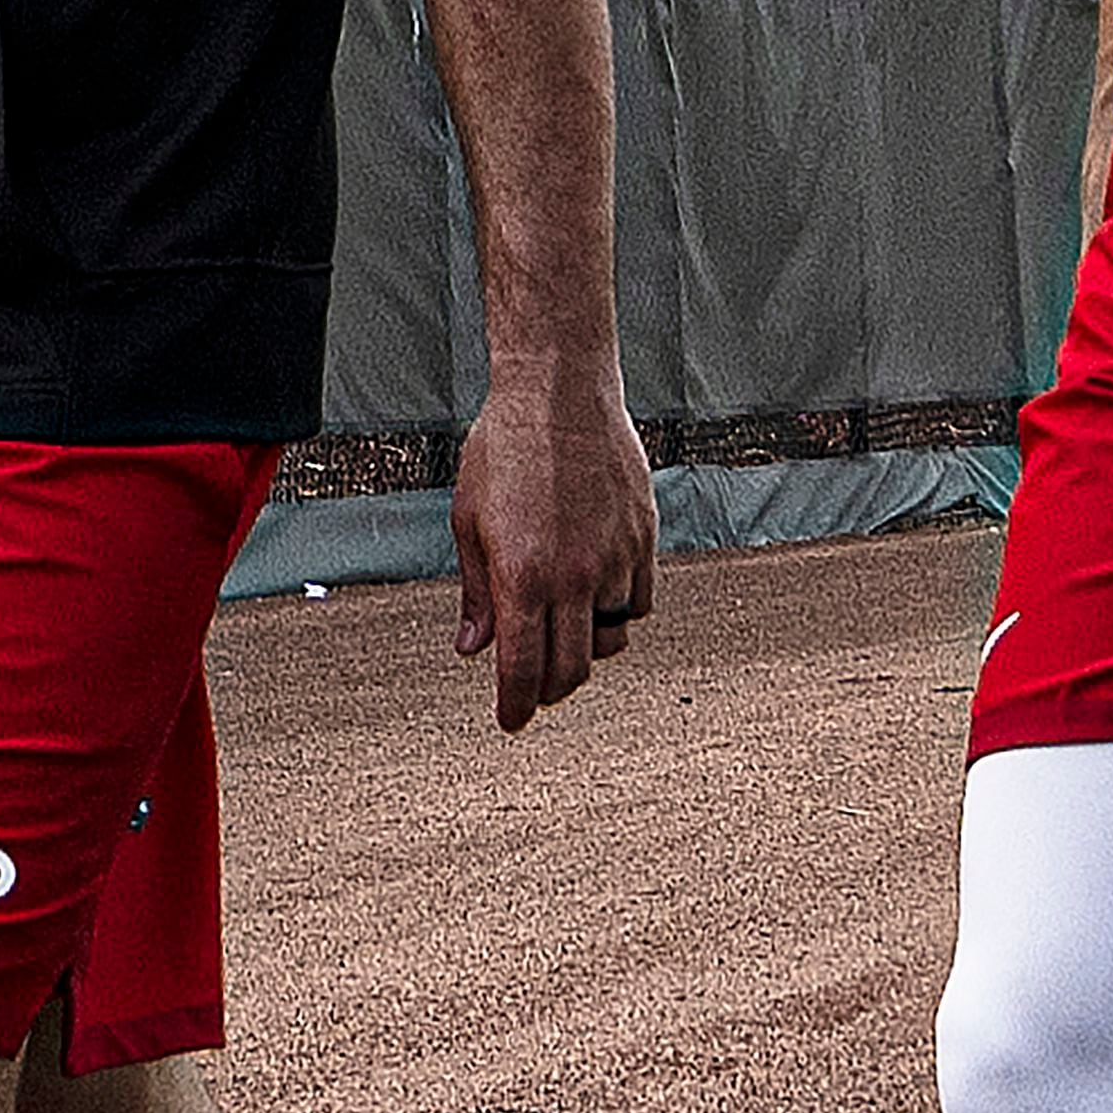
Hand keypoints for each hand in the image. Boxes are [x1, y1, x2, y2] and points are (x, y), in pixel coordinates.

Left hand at [450, 362, 660, 732]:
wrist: (559, 391)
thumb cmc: (504, 449)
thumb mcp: (469, 521)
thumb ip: (477, 592)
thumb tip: (473, 649)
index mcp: (522, 575)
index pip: (523, 668)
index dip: (517, 706)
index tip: (512, 721)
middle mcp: (573, 575)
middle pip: (573, 669)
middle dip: (551, 691)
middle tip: (536, 689)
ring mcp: (615, 558)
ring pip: (612, 638)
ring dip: (587, 649)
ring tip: (565, 632)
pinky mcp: (644, 537)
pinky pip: (640, 601)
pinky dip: (620, 611)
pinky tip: (598, 594)